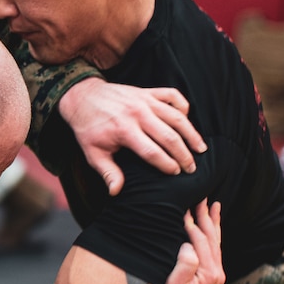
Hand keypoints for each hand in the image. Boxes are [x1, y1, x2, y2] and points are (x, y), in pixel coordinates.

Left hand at [58, 79, 206, 194]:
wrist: (82, 97)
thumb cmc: (88, 128)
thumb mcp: (92, 152)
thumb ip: (107, 171)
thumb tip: (116, 191)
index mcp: (124, 130)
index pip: (152, 151)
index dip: (167, 164)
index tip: (176, 174)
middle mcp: (137, 113)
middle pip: (169, 136)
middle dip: (184, 154)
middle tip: (192, 168)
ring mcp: (145, 100)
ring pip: (177, 117)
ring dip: (191, 133)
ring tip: (201, 149)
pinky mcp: (148, 91)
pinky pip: (173, 95)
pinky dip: (183, 106)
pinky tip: (188, 121)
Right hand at [155, 200, 224, 283]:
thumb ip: (184, 266)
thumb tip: (188, 246)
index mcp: (210, 273)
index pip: (201, 240)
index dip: (192, 222)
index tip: (183, 207)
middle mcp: (216, 273)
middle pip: (212, 238)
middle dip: (207, 217)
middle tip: (202, 197)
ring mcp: (214, 276)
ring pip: (214, 242)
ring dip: (212, 223)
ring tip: (213, 206)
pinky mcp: (209, 278)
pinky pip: (212, 250)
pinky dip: (210, 236)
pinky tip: (208, 229)